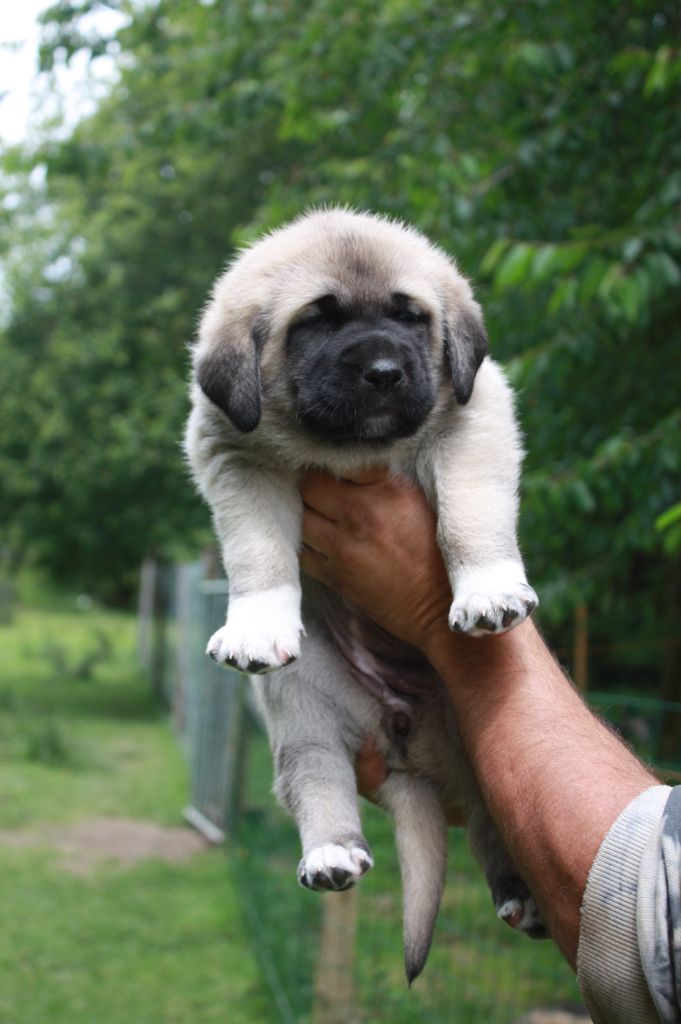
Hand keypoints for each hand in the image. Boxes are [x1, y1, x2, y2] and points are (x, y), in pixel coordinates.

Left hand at [300, 468, 451, 653]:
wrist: (439, 608)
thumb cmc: (435, 554)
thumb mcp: (417, 503)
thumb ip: (382, 482)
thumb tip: (350, 467)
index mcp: (388, 489)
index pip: (340, 460)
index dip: (332, 463)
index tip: (333, 468)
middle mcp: (362, 513)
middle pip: (310, 485)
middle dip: (312, 486)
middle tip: (320, 492)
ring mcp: (344, 545)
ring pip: (301, 517)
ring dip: (306, 515)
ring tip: (318, 517)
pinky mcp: (335, 575)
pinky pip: (302, 552)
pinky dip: (307, 546)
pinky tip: (319, 544)